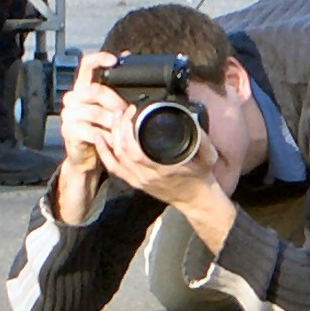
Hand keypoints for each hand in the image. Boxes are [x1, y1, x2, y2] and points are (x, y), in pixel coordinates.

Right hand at [60, 51, 128, 175]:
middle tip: (128, 112)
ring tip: (124, 128)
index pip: (86, 65)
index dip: (99, 59)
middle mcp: (73, 98)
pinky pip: (93, 132)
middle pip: (96, 90)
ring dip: (114, 122)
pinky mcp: (69, 131)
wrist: (85, 155)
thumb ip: (115, 85)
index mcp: (83, 87)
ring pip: (96, 112)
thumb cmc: (99, 127)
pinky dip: (108, 137)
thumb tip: (126, 56)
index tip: (114, 60)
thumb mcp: (108, 106)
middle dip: (116, 102)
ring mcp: (68, 114)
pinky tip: (115, 141)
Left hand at [95, 103, 219, 207]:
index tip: (133, 110)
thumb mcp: (209, 156)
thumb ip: (202, 138)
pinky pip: (114, 169)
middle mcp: (147, 175)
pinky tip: (100, 139)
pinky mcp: (135, 183)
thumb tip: (193, 118)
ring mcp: (139, 180)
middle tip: (123, 110)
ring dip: (112, 136)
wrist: (196, 200)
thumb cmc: (201, 177)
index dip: (128, 128)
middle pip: (121, 150)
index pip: (135, 148)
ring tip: (115, 118)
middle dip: (119, 127)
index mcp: (163, 168)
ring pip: (116, 158)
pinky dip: (104, 153)